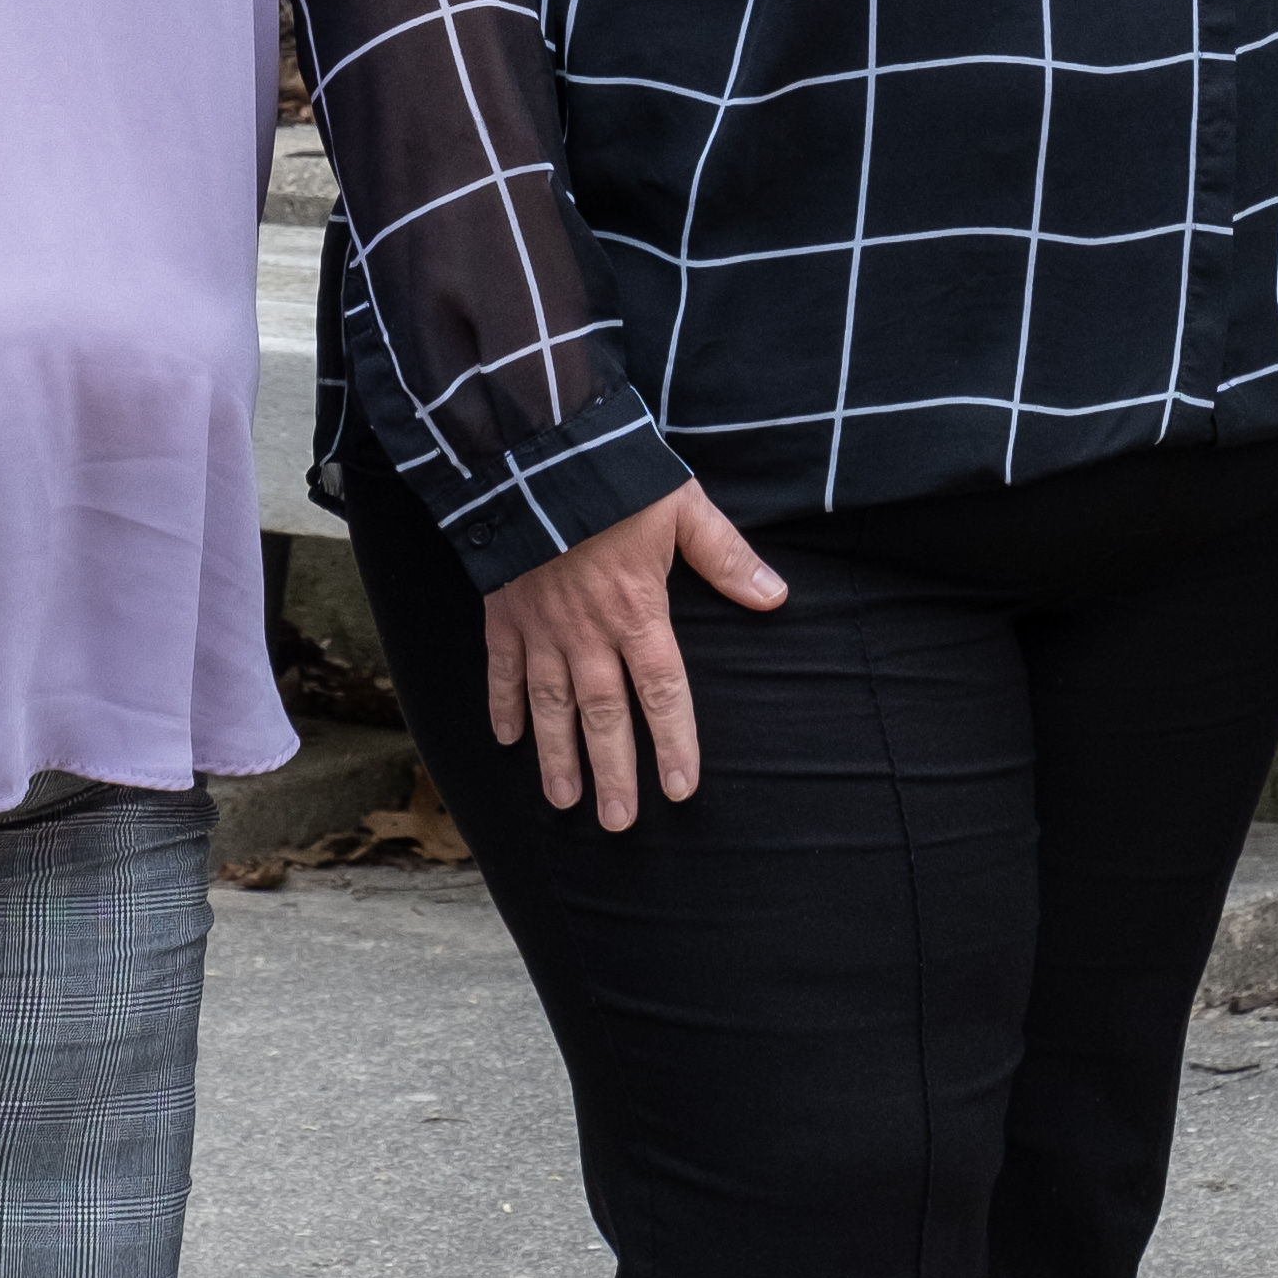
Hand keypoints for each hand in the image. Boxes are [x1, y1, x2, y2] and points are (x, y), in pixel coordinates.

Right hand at [481, 483, 789, 831]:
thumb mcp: (682, 509)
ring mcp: (541, 627)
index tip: (681, 789)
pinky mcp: (504, 613)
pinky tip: (507, 739)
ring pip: (551, 705)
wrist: (533, 455)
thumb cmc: (616, 479)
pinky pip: (502, 670)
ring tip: (565, 800)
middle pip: (604, 716)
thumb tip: (775, 597)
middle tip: (618, 822)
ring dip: (557, 756)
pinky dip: (503, 704)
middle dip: (613, 771)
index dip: (674, 743)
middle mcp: (588, 633)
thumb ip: (726, 557)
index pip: (662, 692)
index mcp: (638, 612)